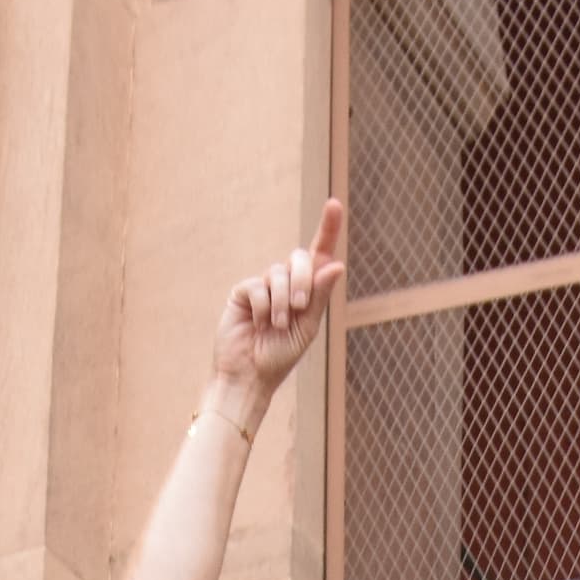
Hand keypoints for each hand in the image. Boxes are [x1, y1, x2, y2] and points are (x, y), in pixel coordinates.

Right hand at [208, 199, 345, 420]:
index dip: (328, 228)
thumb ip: (320, 296)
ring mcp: (264, 285)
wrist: (249, 374)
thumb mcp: (307, 327)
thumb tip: (336, 264)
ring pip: (278, 273)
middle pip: (299, 258)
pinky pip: (258, 286)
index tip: (334, 204)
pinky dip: (264, 306)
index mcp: (308, 291)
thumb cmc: (280, 356)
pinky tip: (258, 323)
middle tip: (300, 306)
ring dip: (282, 303)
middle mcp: (286, 283)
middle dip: (302, 280)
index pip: (319, 255)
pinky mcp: (243, 291)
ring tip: (277, 326)